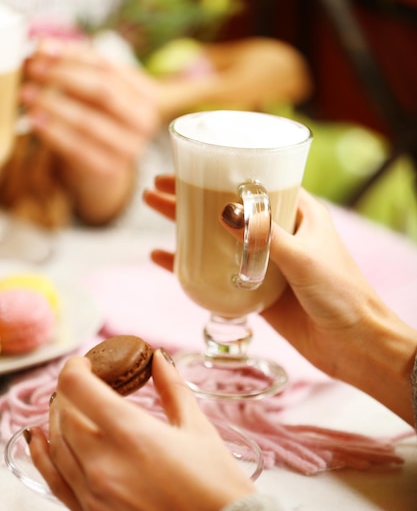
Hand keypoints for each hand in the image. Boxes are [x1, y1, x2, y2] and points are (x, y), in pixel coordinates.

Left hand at [20, 39, 160, 223]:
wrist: (102, 166)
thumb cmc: (97, 121)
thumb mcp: (94, 94)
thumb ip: (75, 69)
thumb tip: (42, 48)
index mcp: (146, 96)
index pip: (109, 67)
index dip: (74, 55)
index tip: (43, 47)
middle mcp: (144, 122)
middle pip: (104, 90)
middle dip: (64, 76)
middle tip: (34, 68)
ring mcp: (130, 149)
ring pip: (89, 120)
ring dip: (54, 104)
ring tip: (28, 93)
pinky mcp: (110, 169)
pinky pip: (78, 147)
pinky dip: (54, 132)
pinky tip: (35, 121)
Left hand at [28, 349, 254, 510]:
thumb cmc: (218, 486)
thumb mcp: (198, 428)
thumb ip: (172, 388)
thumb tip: (158, 359)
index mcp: (131, 433)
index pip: (79, 388)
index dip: (76, 367)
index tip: (85, 362)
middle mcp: (104, 462)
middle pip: (65, 414)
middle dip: (71, 392)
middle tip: (88, 385)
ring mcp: (94, 495)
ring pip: (57, 444)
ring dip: (59, 419)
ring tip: (72, 407)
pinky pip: (56, 482)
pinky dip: (44, 457)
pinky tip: (40, 441)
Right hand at [143, 179, 416, 423]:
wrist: (352, 344)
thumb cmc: (342, 294)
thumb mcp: (304, 258)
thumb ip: (265, 236)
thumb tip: (223, 211)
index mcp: (298, 212)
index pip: (252, 183)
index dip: (218, 173)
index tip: (186, 166)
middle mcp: (278, 232)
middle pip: (226, 206)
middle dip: (191, 195)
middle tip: (156, 188)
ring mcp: (264, 260)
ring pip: (217, 237)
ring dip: (186, 225)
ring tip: (153, 209)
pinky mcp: (254, 288)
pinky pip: (216, 271)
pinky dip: (189, 264)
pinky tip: (162, 259)